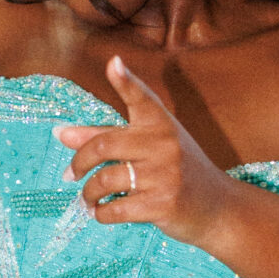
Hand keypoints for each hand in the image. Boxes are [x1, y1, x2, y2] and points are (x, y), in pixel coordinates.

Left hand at [56, 57, 233, 243]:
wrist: (217, 207)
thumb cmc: (177, 171)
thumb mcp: (148, 147)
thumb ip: (106, 137)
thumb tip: (61, 133)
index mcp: (161, 123)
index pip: (141, 98)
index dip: (125, 81)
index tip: (113, 63)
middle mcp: (164, 144)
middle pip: (103, 146)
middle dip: (78, 164)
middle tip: (70, 175)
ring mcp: (165, 174)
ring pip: (105, 180)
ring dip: (88, 194)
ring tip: (88, 200)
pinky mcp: (163, 204)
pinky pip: (115, 209)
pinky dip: (100, 214)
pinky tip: (100, 213)